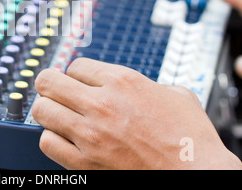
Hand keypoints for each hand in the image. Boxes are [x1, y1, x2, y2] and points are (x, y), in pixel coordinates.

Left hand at [32, 58, 241, 169]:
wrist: (198, 176)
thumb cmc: (191, 139)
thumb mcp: (176, 94)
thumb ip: (147, 83)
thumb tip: (134, 85)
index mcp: (123, 81)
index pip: (75, 65)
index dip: (77, 73)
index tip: (80, 82)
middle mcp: (102, 104)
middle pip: (48, 82)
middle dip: (50, 84)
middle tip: (56, 92)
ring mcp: (90, 134)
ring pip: (42, 110)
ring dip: (49, 111)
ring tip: (59, 116)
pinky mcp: (85, 163)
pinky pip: (48, 143)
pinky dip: (53, 139)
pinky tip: (66, 140)